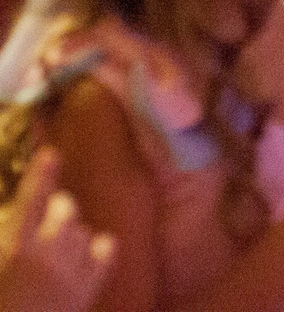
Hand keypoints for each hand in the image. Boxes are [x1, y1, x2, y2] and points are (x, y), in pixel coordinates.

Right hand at [0, 148, 112, 311]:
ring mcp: (70, 271)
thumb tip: (13, 212)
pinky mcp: (89, 286)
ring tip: (51, 259)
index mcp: (12, 248)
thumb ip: (8, 230)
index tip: (51, 154)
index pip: (30, 202)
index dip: (40, 177)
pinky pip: (105, 246)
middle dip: (57, 207)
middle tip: (45, 224)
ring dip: (70, 235)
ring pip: (83, 229)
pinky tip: (80, 259)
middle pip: (65, 207)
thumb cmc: (3, 298)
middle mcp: (44, 255)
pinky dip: (96, 248)